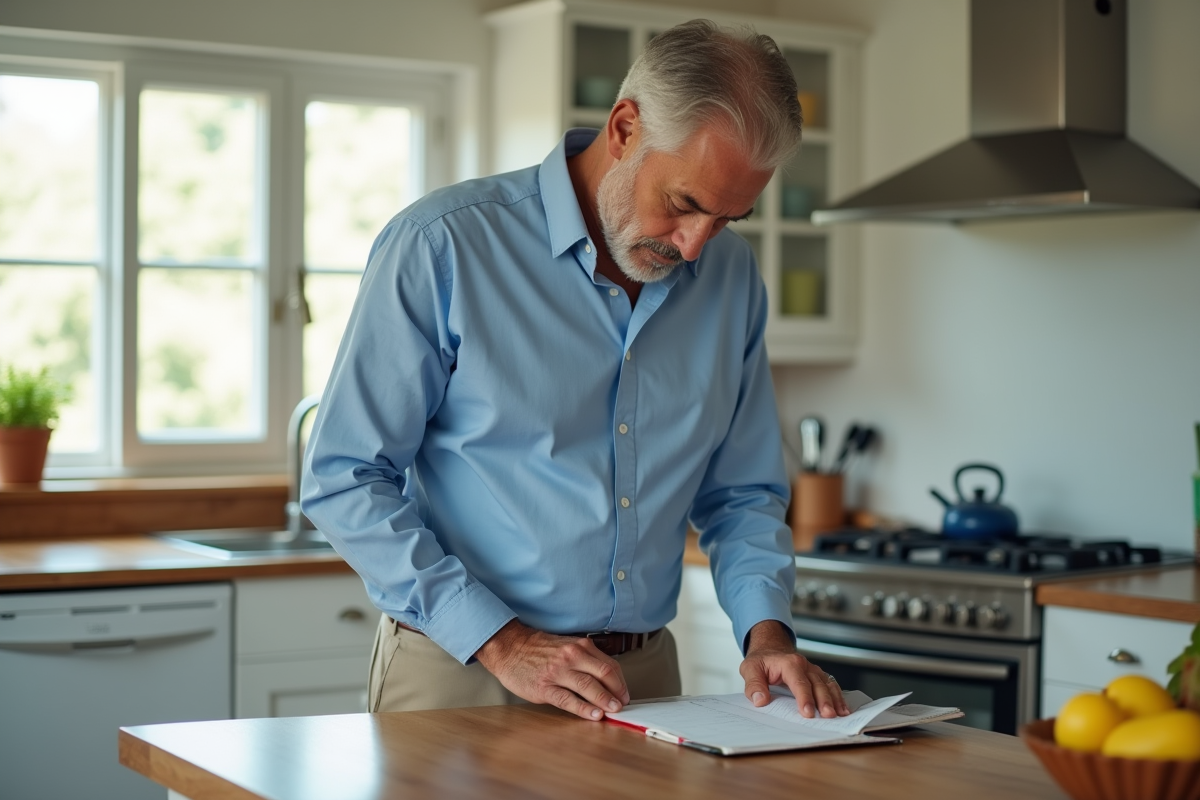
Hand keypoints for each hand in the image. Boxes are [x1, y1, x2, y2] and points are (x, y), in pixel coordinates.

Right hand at [474, 619, 630, 720]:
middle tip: (623, 704)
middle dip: (618, 692)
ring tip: (614, 711)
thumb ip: (585, 658)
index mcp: (580, 646)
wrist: (509, 648)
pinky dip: (584, 709)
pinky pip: (568, 700)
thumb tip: (606, 679)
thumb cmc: (538, 649)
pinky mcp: (544, 687)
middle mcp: (571, 657)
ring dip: (605, 701)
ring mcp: (558, 672)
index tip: (624, 693)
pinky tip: (594, 715)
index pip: (610, 664)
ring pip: (588, 687)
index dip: (621, 682)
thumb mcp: (566, 646)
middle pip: (604, 674)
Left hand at [740, 619, 849, 718]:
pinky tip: (843, 708)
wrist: (770, 649)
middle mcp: (804, 665)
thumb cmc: (761, 661)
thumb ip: (754, 685)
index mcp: (789, 663)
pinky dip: (838, 696)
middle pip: (817, 684)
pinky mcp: (817, 676)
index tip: (808, 713)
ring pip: (827, 684)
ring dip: (835, 699)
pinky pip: (830, 685)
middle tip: (828, 716)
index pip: (799, 682)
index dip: (804, 698)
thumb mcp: (750, 669)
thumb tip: (760, 700)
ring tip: (840, 714)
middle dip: (824, 701)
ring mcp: (812, 670)